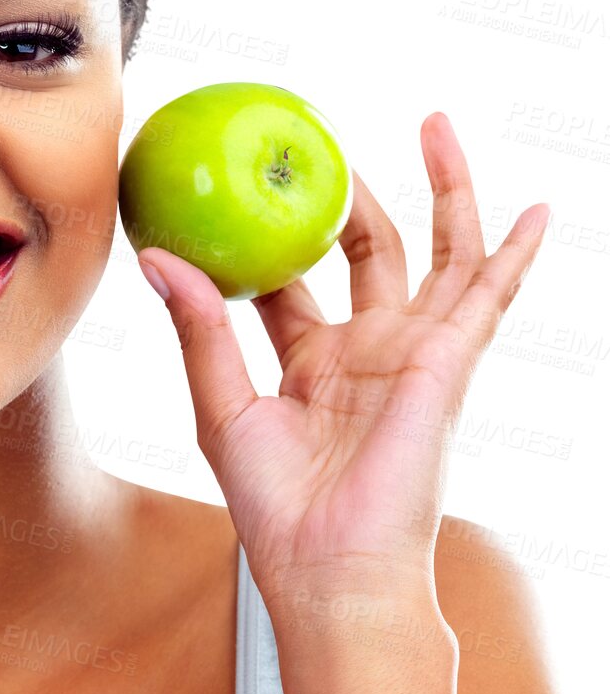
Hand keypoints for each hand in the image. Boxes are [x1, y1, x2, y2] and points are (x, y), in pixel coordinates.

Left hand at [137, 112, 550, 607]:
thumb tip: (156, 256)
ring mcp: (411, 353)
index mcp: (307, 361)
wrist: (331, 567)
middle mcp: (363, 350)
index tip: (249, 181)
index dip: (272, 234)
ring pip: (437, 254)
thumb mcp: (222, 405)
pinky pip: (489, 295)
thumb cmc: (274, 507)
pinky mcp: (448, 362)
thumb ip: (199, 328)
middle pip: (366, 252)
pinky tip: (536, 210)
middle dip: (351, 197)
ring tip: (437, 126)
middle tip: (329, 143)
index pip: (291, 280)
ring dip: (444, 191)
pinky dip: (516, 252)